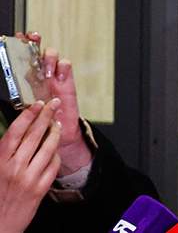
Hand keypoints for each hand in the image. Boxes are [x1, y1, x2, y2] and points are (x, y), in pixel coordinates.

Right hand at [0, 100, 61, 232]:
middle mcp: (14, 168)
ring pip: (48, 148)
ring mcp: (29, 178)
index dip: (27, 116)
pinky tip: (54, 150)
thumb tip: (15, 133)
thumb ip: (3, 153)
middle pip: (34, 135)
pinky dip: (55, 155)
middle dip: (45, 117)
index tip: (36, 105)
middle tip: (53, 105)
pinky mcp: (40, 189)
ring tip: (57, 124)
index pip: (15, 132)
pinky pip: (53, 165)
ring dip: (54, 133)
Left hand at [17, 33, 90, 175]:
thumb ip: (17, 97)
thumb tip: (3, 91)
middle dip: (35, 41)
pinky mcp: (67, 81)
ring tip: (46, 70)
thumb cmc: (38, 122)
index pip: (22, 57)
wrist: (57, 133)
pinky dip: (62, 66)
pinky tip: (58, 75)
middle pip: (38, 50)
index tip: (15, 36)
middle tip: (32, 39)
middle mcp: (40, 74)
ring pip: (52, 54)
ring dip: (49, 57)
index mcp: (25, 78)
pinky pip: (66, 65)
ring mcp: (54, 76)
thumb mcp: (22, 108)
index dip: (20, 44)